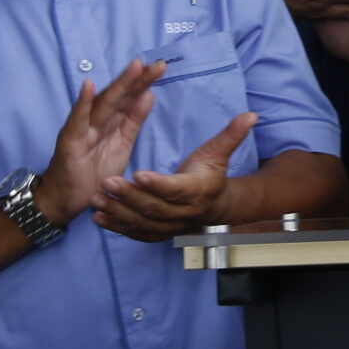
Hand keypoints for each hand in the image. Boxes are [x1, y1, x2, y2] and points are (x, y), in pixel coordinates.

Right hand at [35, 61, 165, 224]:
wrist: (65, 199)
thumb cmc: (92, 172)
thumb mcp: (121, 144)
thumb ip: (133, 120)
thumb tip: (149, 94)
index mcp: (110, 122)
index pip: (129, 98)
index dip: (144, 83)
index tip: (161, 67)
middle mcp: (96, 120)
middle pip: (119, 97)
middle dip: (138, 80)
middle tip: (157, 64)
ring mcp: (82, 129)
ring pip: (103, 104)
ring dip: (119, 85)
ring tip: (134, 68)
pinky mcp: (70, 142)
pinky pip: (77, 121)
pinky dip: (82, 103)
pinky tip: (89, 86)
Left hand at [91, 112, 259, 240]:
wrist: (214, 208)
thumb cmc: (210, 175)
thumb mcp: (219, 154)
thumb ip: (231, 135)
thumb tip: (251, 115)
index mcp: (197, 190)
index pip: (175, 189)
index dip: (157, 184)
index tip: (137, 173)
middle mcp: (183, 212)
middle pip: (154, 207)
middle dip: (128, 196)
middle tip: (107, 182)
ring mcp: (169, 226)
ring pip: (141, 222)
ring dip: (117, 213)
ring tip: (97, 199)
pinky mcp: (156, 233)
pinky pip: (135, 233)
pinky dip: (116, 228)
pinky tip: (98, 218)